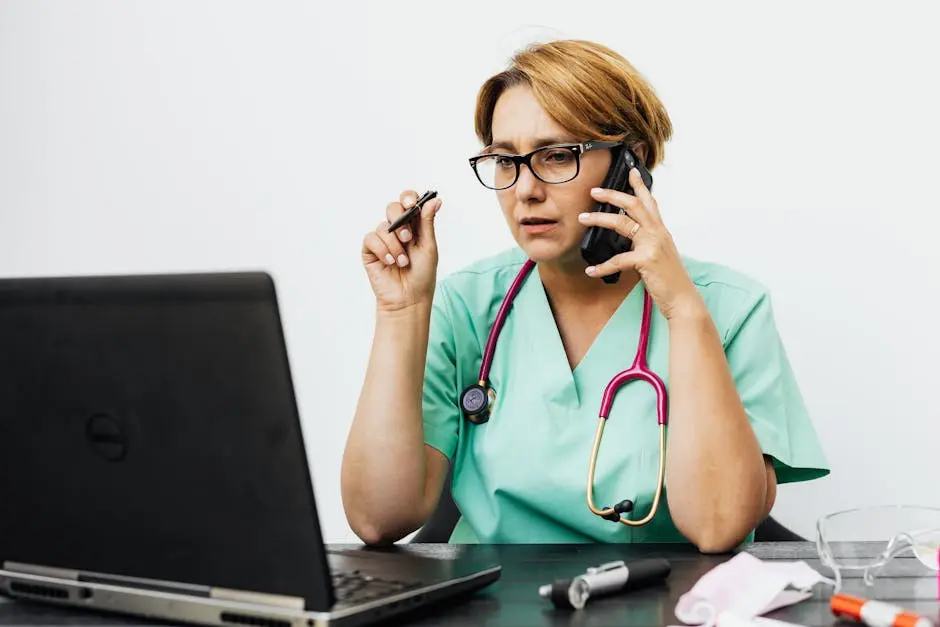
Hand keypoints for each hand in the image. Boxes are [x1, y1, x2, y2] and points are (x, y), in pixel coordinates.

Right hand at [362, 189, 442, 312]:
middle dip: (400, 221)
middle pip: (392, 208)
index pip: (408, 202)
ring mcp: (383, 240)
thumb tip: (435, 200)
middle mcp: (397, 230)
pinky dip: (382, 250)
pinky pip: (371, 239)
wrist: (408, 299)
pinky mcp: (370, 251)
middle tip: (408, 238)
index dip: (408, 197)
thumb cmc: (421, 275)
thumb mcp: (428, 246)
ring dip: (395, 245)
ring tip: (402, 262)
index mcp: (414, 226)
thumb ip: (427, 222)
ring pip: (383, 227)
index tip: (411, 202)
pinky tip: (390, 262)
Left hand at [578, 169, 704, 320]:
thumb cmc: (669, 279)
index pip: (650, 202)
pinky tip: (591, 270)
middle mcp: (658, 233)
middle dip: (613, 194)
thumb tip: (630, 240)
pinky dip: (602, 266)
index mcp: (660, 231)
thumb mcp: (660, 255)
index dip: (639, 186)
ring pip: (622, 223)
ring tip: (583, 218)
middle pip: (634, 205)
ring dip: (599, 218)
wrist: (682, 298)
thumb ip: (646, 244)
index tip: (630, 171)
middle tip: (595, 191)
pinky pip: (618, 260)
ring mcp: (653, 245)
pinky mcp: (646, 260)